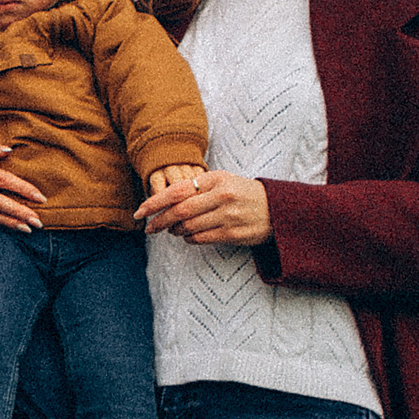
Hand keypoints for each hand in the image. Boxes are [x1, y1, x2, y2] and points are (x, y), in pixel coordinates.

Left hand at [137, 169, 271, 244]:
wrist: (278, 209)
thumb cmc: (242, 193)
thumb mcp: (222, 180)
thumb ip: (195, 186)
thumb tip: (163, 199)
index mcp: (216, 179)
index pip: (177, 191)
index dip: (154, 202)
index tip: (139, 211)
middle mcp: (222, 196)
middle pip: (180, 211)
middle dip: (159, 221)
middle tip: (148, 227)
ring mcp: (229, 216)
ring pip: (189, 227)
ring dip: (175, 231)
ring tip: (172, 230)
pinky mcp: (234, 234)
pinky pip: (201, 239)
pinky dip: (189, 238)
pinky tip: (188, 236)